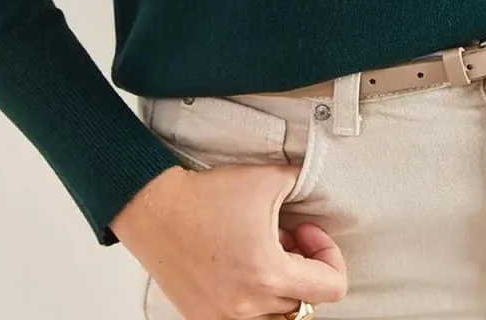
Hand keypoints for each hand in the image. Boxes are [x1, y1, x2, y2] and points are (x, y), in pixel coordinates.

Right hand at [110, 161, 347, 318]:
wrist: (154, 208)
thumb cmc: (203, 197)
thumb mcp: (266, 179)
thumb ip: (300, 183)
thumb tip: (314, 185)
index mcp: (269, 275)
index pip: (331, 288)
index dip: (329, 254)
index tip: (307, 232)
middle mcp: (249, 306)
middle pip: (304, 301)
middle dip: (303, 265)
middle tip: (285, 236)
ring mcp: (225, 318)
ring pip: (276, 316)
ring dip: (280, 288)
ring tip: (264, 255)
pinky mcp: (205, 319)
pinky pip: (247, 319)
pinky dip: (253, 299)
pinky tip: (242, 267)